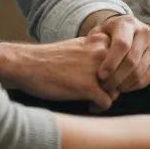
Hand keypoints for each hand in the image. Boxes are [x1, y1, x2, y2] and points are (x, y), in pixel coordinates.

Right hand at [0, 35, 119, 110]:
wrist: (27, 65)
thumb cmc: (50, 59)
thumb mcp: (79, 47)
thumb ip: (97, 54)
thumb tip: (115, 73)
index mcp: (101, 40)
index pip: (122, 59)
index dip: (116, 71)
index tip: (105, 80)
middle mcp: (103, 52)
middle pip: (122, 75)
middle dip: (114, 86)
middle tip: (101, 93)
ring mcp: (97, 70)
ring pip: (117, 89)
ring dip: (107, 97)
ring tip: (94, 101)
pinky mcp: (88, 87)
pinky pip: (107, 102)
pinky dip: (99, 107)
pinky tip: (89, 106)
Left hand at [87, 15, 149, 94]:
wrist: (127, 33)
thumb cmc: (107, 36)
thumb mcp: (98, 34)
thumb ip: (93, 43)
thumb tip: (89, 57)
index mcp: (127, 23)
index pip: (122, 45)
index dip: (111, 62)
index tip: (100, 75)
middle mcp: (145, 31)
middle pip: (132, 60)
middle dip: (116, 77)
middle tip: (103, 87)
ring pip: (140, 71)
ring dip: (123, 84)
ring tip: (110, 89)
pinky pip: (147, 78)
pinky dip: (133, 87)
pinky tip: (122, 87)